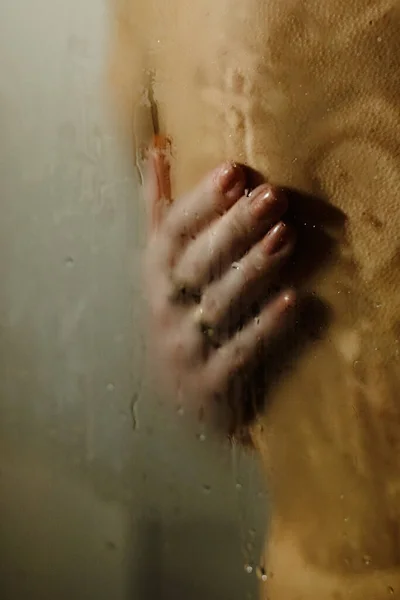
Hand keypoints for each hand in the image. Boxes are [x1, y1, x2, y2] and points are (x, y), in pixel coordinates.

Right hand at [143, 141, 296, 436]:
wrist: (173, 400)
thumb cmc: (175, 316)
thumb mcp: (162, 265)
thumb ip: (162, 210)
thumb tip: (157, 148)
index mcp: (155, 275)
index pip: (171, 232)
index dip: (200, 202)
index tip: (234, 172)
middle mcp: (164, 308)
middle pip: (196, 263)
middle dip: (232, 228)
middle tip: (272, 197)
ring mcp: (184, 347)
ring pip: (217, 304)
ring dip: (251, 269)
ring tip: (285, 237)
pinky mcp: (210, 383)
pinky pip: (237, 353)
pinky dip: (264, 327)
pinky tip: (293, 301)